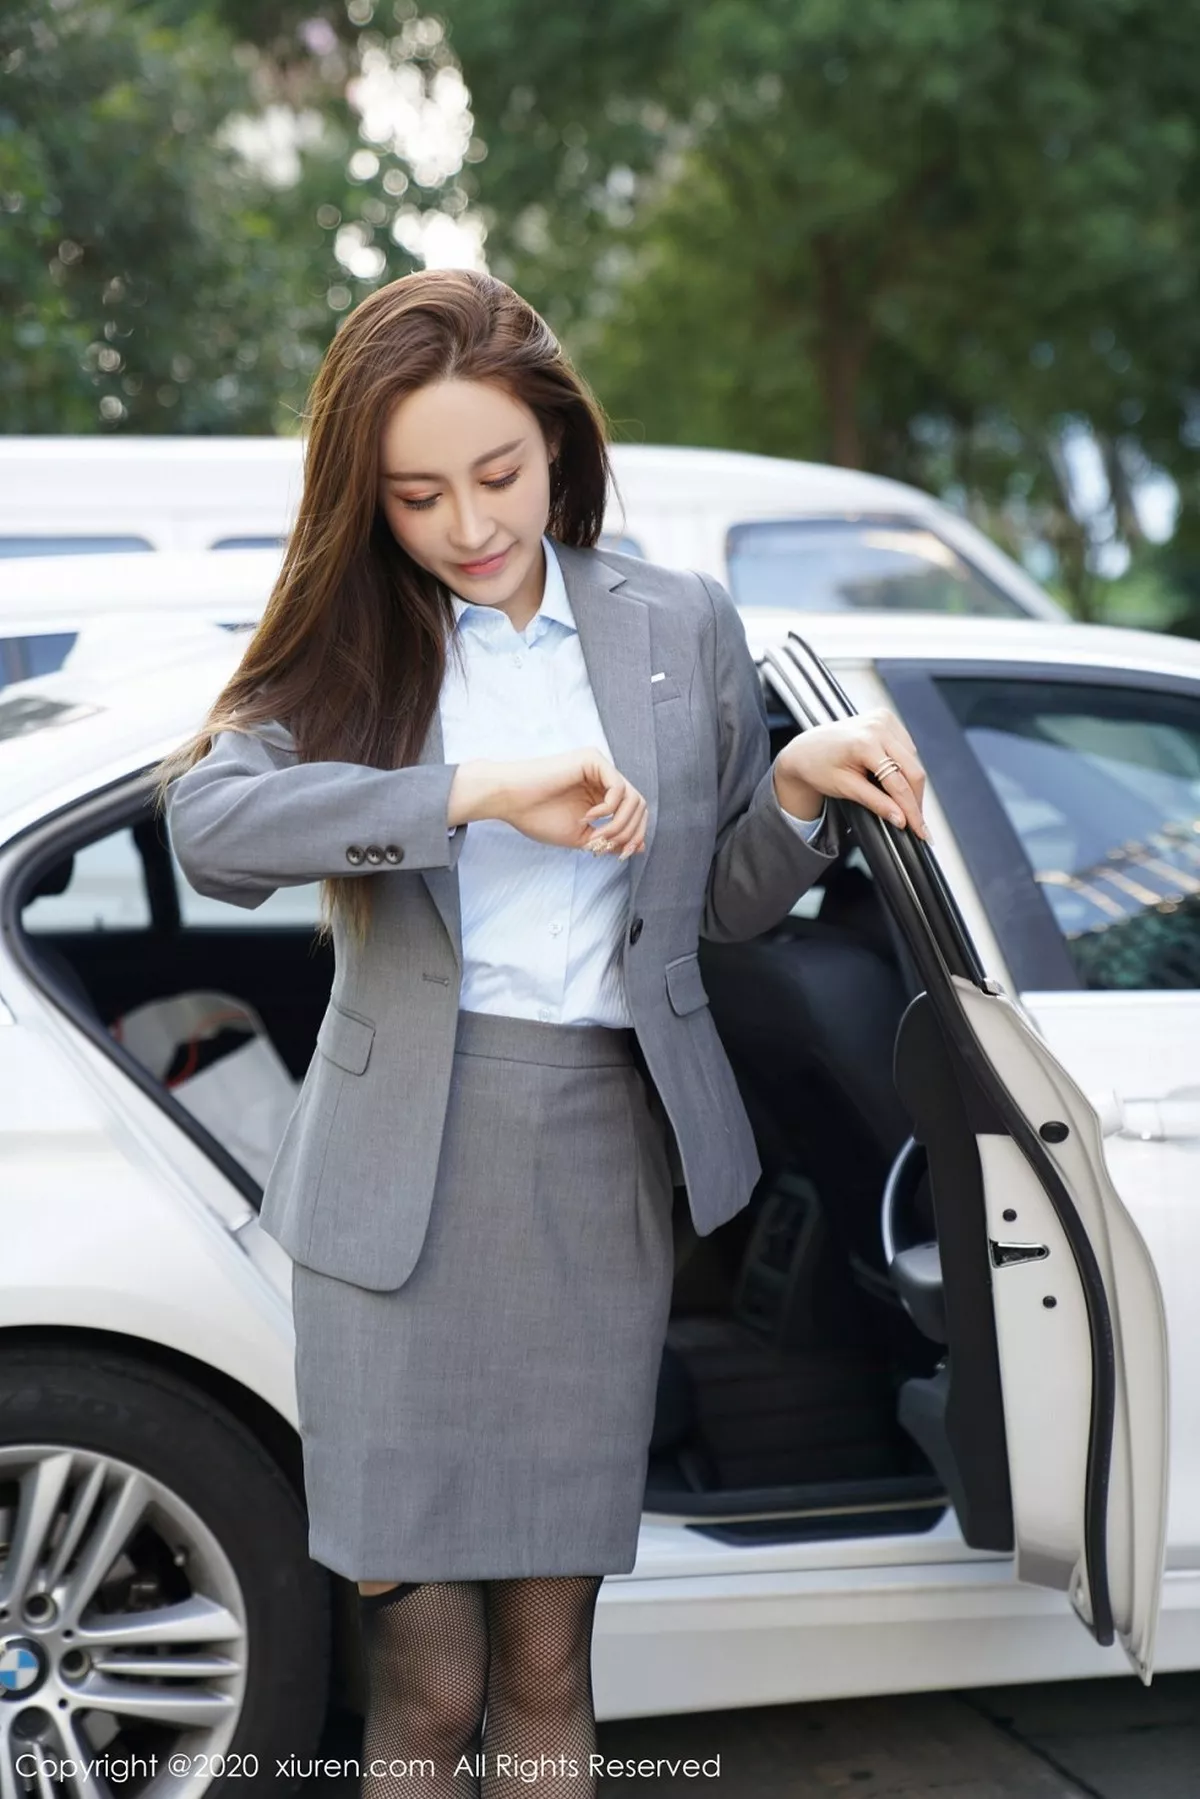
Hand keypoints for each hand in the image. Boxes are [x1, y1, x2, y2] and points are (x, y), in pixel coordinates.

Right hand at [454, 749, 648, 857]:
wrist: (510, 800)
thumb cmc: (538, 817)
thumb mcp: (581, 836)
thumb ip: (610, 839)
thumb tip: (640, 847)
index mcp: (601, 794)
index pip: (635, 814)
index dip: (635, 836)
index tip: (621, 856)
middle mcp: (604, 778)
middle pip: (640, 806)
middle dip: (630, 833)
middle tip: (609, 847)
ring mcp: (599, 767)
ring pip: (634, 799)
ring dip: (619, 825)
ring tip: (597, 834)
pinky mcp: (592, 760)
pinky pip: (619, 788)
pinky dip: (609, 809)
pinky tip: (589, 817)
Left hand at [772, 707, 931, 840]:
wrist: (804, 749)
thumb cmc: (817, 767)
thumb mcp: (845, 788)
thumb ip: (876, 803)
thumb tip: (901, 818)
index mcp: (864, 742)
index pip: (898, 782)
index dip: (911, 809)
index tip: (920, 830)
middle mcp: (878, 726)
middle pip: (912, 769)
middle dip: (916, 799)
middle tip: (918, 823)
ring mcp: (883, 719)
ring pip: (913, 759)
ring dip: (912, 784)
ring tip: (906, 805)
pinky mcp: (885, 718)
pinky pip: (906, 747)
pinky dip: (905, 766)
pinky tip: (898, 780)